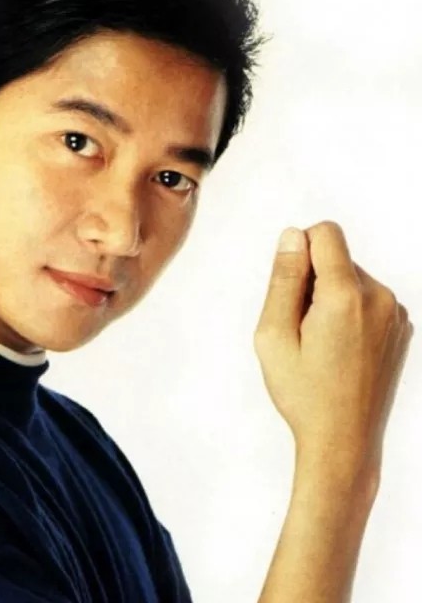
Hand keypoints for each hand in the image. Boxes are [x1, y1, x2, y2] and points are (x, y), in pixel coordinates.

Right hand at [254, 221, 413, 481]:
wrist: (344, 440)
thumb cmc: (303, 393)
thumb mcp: (273, 335)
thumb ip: (283, 279)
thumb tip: (293, 236)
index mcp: (346, 297)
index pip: (326, 233)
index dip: (299, 251)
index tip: (290, 289)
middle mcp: (380, 298)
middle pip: (336, 257)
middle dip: (311, 279)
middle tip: (300, 327)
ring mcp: (395, 314)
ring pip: (351, 277)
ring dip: (329, 297)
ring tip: (320, 342)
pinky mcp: (400, 328)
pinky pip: (366, 298)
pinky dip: (348, 311)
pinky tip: (338, 347)